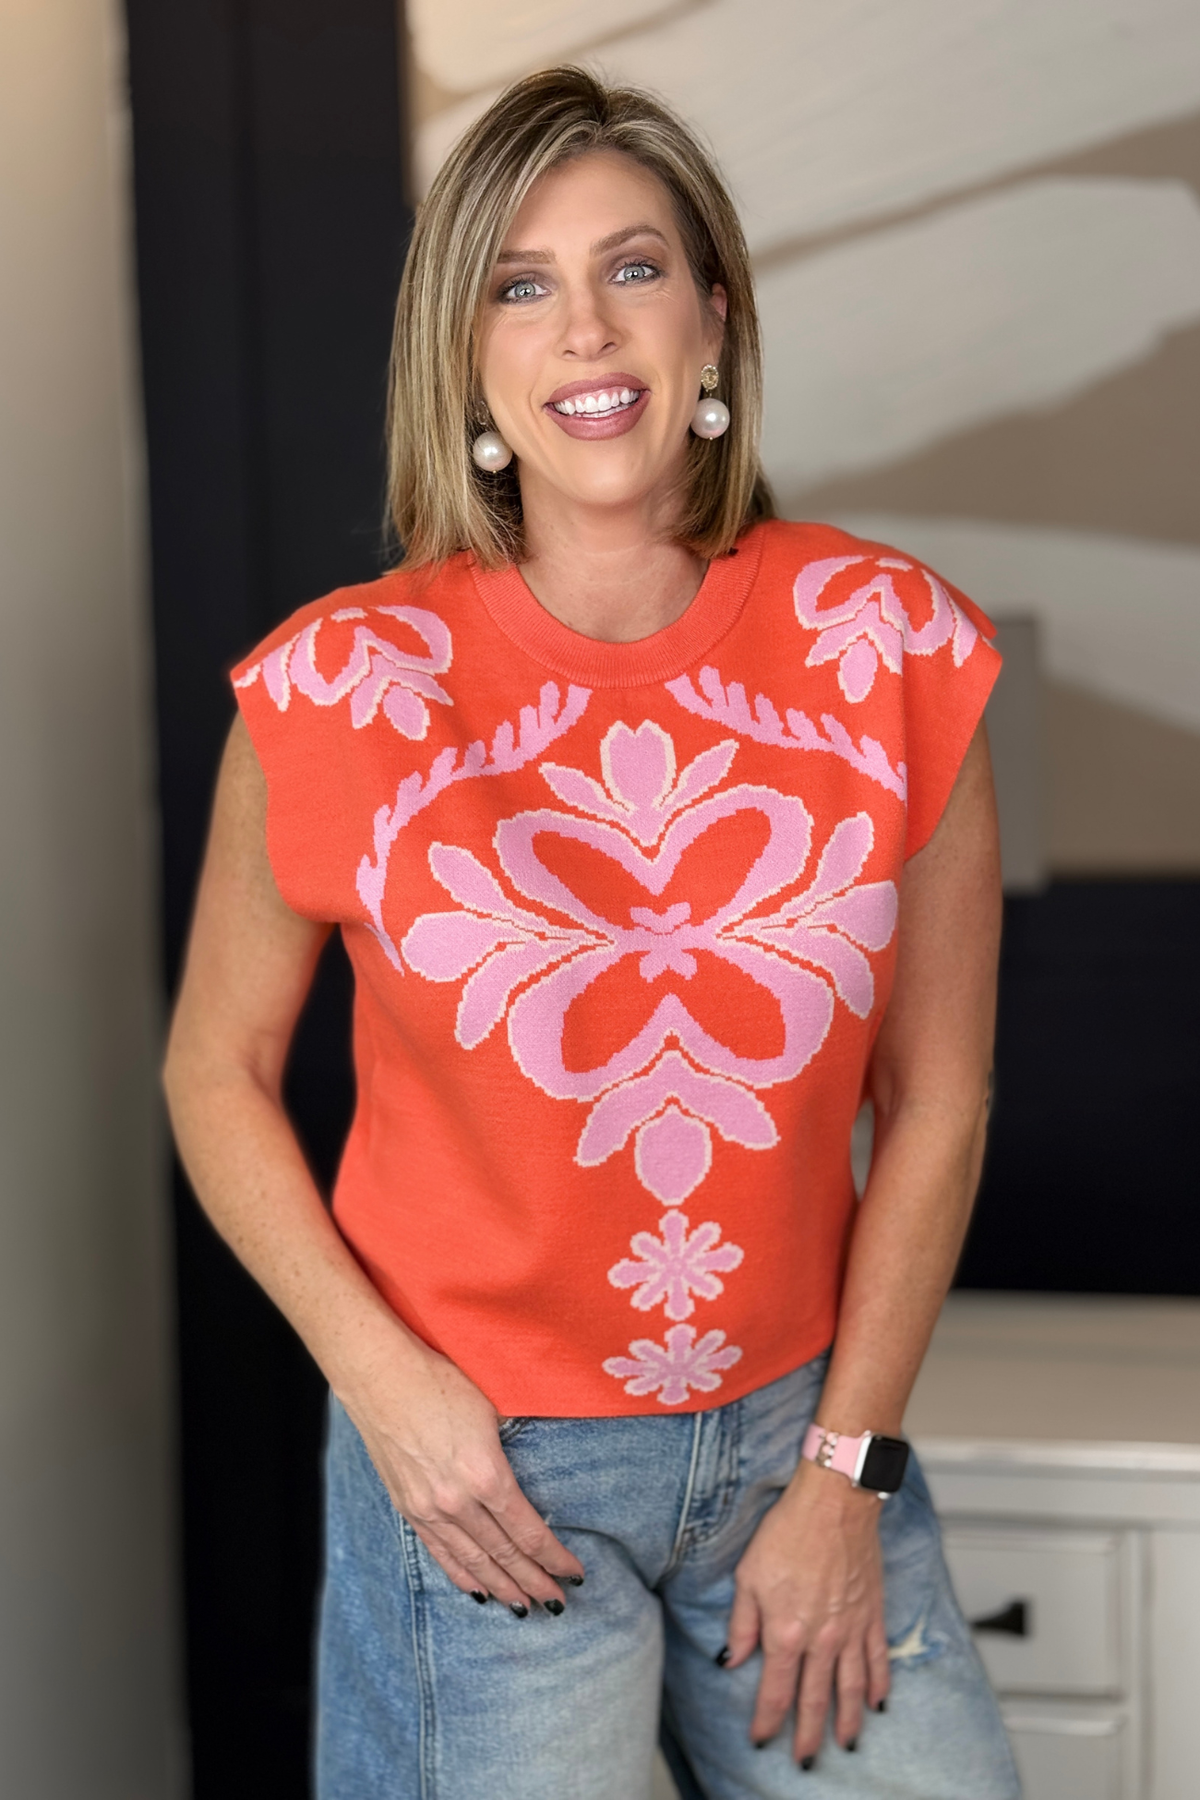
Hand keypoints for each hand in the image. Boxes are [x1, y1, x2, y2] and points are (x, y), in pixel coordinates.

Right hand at [338, 1335, 584, 1612]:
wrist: (380, 1376)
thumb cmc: (441, 1381)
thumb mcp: (492, 1410)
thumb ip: (511, 1448)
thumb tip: (532, 1469)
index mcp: (486, 1474)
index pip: (528, 1532)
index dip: (554, 1558)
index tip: (574, 1574)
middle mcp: (458, 1501)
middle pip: (504, 1555)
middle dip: (534, 1581)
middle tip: (558, 1603)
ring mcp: (429, 1509)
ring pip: (473, 1562)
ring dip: (502, 1587)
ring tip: (526, 1607)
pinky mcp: (408, 1507)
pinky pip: (441, 1552)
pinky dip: (462, 1575)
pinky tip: (479, 1590)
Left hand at [724, 1460, 889, 1760]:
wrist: (834, 1502)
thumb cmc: (789, 1530)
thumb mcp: (748, 1575)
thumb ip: (742, 1623)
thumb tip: (734, 1659)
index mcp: (785, 1631)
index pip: (774, 1691)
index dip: (767, 1721)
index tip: (761, 1739)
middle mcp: (821, 1639)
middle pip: (815, 1700)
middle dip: (809, 1735)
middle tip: (806, 1760)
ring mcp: (851, 1630)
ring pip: (850, 1689)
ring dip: (847, 1721)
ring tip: (846, 1744)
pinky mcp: (872, 1615)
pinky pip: (878, 1661)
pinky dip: (879, 1686)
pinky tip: (878, 1704)